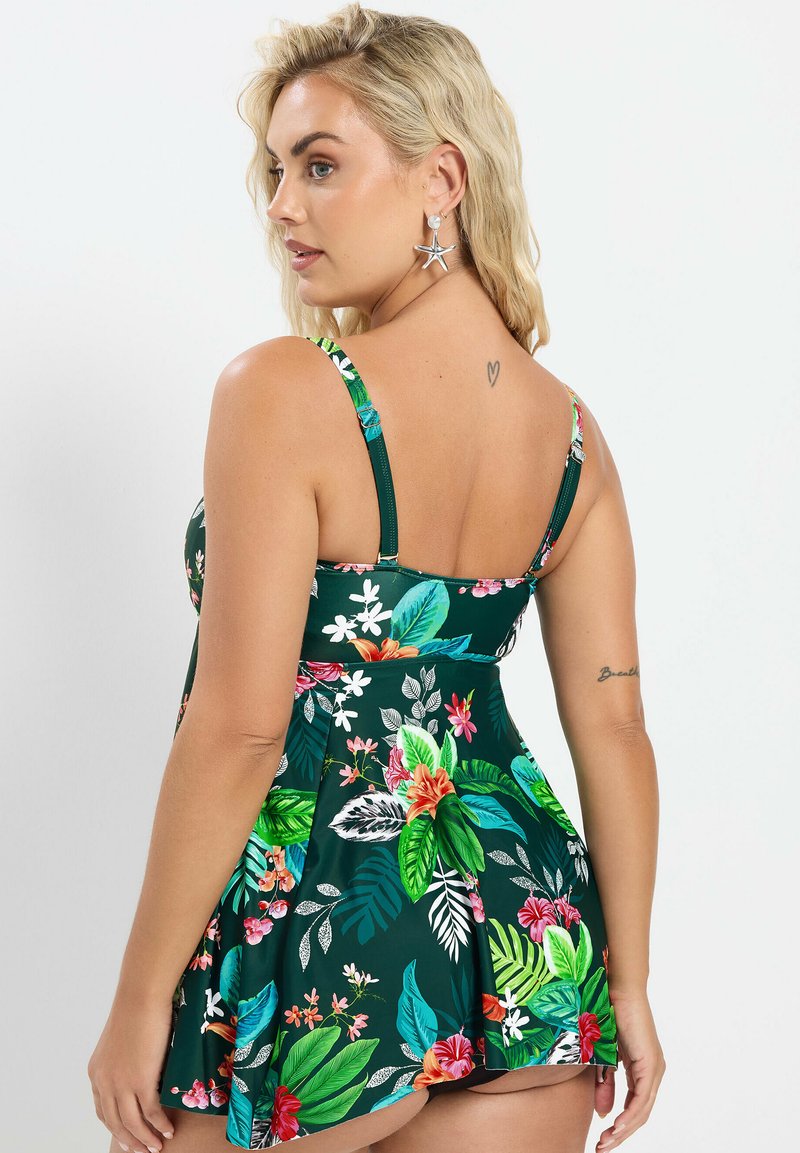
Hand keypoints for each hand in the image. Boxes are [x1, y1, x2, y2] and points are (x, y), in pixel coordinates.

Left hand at [87, 996, 176, 1151]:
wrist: (141, 996)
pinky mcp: (141, 1081)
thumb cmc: (136, 1009)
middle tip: (144, 1150)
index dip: (116, 1127)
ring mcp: (121, 1083)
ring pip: (133, 1123)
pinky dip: (159, 1124)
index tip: (128, 1138)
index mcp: (97, 1073)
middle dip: (131, 1140)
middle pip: (116, 1122)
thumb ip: (124, 1060)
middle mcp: (104, 1082)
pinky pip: (151, 1112)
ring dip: (146, 1139)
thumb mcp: (121, 1041)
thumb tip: (139, 1069)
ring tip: (158, 1146)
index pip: (103, 1110)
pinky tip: (168, 1129)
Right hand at [593, 990, 665, 1150]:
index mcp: (643, 1071)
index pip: (634, 1108)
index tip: (602, 1140)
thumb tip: (605, 1115)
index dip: (620, 1127)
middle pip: (639, 1114)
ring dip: (624, 1129)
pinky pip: (642, 1097)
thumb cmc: (609, 1016)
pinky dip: (630, 1114)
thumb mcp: (604, 1058)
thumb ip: (605, 1084)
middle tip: (602, 1148)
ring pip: (642, 1110)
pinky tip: (617, 1125)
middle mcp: (653, 1072)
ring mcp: (654, 1068)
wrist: (616, 990)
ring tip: (606, 1142)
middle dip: (620, 1135)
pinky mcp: (651, 1063)